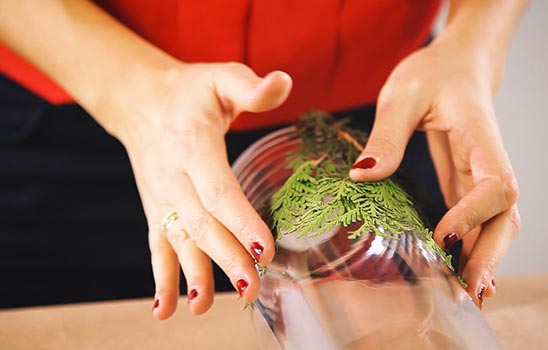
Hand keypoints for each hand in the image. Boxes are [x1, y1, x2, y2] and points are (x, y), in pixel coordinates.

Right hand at [108, 62, 291, 318]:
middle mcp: (172, 177)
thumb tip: (285, 83)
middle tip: (252, 287)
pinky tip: (165, 311)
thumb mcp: (221, 77)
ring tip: (206, 307)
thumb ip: (251, 86)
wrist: (140, 101)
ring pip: (180, 241)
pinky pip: (157, 247)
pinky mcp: (157, 210)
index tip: (264, 248)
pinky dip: (161, 279)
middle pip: (201, 224)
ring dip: (194, 275)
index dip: (240, 220)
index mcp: (192, 145)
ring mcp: (161, 198)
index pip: (218, 189)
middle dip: (226, 258)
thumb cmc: (190, 91)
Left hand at [349, 41, 519, 306]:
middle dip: (490, 254)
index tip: (441, 235)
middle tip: (467, 291)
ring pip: (498, 224)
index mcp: (481, 137)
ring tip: (465, 295)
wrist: (457, 66)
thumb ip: (387, 134)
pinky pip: (478, 222)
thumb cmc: (432, 74)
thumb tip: (363, 174)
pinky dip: (472, 249)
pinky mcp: (468, 184)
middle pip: (507, 215)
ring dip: (485, 259)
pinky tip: (457, 274)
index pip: (496, 184)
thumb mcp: (402, 95)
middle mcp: (490, 161)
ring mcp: (482, 175)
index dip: (473, 214)